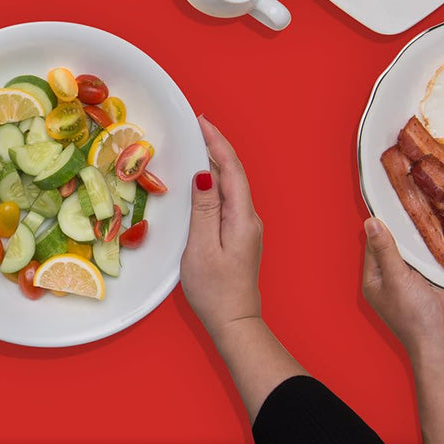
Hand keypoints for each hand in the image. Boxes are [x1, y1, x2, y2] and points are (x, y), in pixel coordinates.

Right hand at [180, 116, 263, 341]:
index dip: (217, 142)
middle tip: (194, 126)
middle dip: (216, 146)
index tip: (201, 121)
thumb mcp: (201, 247)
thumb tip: (203, 175)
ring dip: (215, 162)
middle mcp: (248, 218)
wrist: (234, 322)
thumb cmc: (214, 289)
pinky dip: (214, 181)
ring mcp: (245, 227)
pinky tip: (201, 179)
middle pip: (234, 173)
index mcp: (241, 218)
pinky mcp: (238, 235)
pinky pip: (227, 198)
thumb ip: (203, 210)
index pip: (231, 170)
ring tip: (195, 144)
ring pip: (231, 185)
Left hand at [363, 216, 443, 363]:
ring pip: (410, 256)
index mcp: (374, 280)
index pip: (373, 246)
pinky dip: (429, 257)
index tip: (389, 211)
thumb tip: (371, 224)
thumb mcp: (397, 279)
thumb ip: (385, 251)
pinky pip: (425, 265)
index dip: (381, 230)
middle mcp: (389, 281)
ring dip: (417, 247)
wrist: (441, 344)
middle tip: (410, 218)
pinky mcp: (427, 287)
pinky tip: (434, 248)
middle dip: (401, 237)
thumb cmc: (415, 319)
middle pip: (392, 249)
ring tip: (423, 230)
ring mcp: (409, 285)